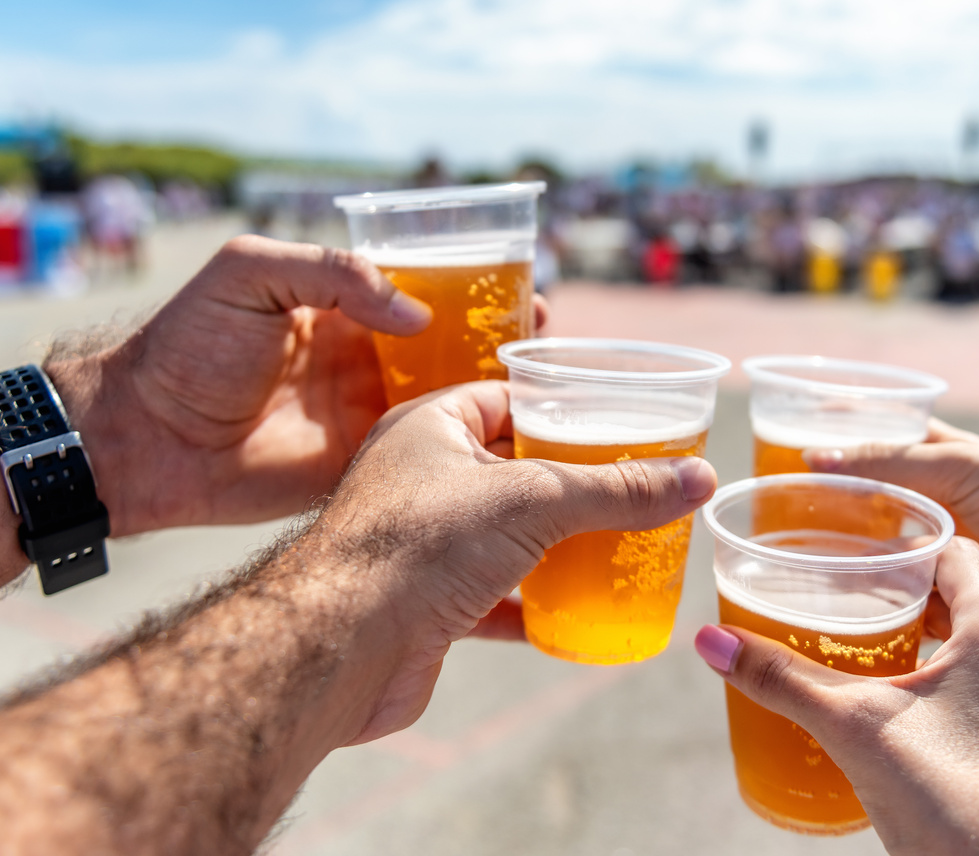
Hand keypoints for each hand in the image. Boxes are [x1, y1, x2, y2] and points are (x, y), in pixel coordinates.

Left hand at [43, 235, 549, 538]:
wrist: (146, 441)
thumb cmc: (186, 347)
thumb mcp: (249, 274)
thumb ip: (331, 271)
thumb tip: (416, 314)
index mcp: (344, 307)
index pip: (429, 291)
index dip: (481, 291)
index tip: (529, 293)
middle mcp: (367, 358)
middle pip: (454, 345)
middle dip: (506, 341)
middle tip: (551, 342)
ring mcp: (368, 413)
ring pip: (451, 399)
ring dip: (501, 394)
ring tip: (554, 390)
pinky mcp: (362, 463)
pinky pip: (425, 452)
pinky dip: (469, 451)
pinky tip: (515, 446)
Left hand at [320, 380, 716, 744]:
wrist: (337, 650)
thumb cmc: (416, 546)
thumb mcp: (533, 501)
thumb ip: (616, 489)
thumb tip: (697, 479)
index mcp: (430, 427)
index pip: (505, 398)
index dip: (560, 405)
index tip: (617, 420)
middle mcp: (419, 480)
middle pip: (512, 470)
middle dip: (570, 481)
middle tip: (633, 486)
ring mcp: (422, 546)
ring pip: (505, 537)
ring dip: (557, 545)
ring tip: (620, 544)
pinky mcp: (426, 607)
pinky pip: (495, 599)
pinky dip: (536, 607)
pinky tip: (582, 615)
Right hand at [695, 539, 978, 855]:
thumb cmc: (966, 808)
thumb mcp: (859, 731)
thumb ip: (783, 680)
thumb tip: (711, 640)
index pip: (948, 547)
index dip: (895, 546)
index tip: (849, 555)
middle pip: (968, 598)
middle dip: (904, 603)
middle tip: (846, 608)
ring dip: (937, 648)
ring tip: (877, 665)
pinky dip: (965, 692)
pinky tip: (924, 725)